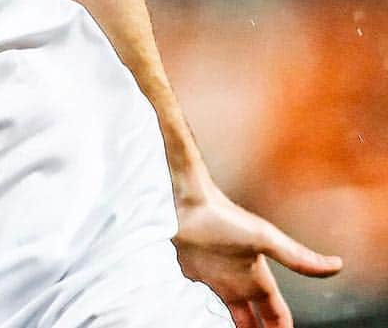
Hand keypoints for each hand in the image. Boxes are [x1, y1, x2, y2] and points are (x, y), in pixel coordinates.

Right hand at [174, 183, 342, 327]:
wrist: (185, 205)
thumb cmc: (223, 219)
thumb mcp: (267, 237)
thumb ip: (301, 258)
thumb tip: (335, 266)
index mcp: (253, 283)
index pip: (276, 317)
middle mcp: (231, 287)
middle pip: (246, 322)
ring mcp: (209, 280)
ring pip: (224, 306)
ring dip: (235, 315)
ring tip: (239, 320)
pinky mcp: (191, 268)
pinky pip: (205, 287)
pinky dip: (212, 289)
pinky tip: (211, 281)